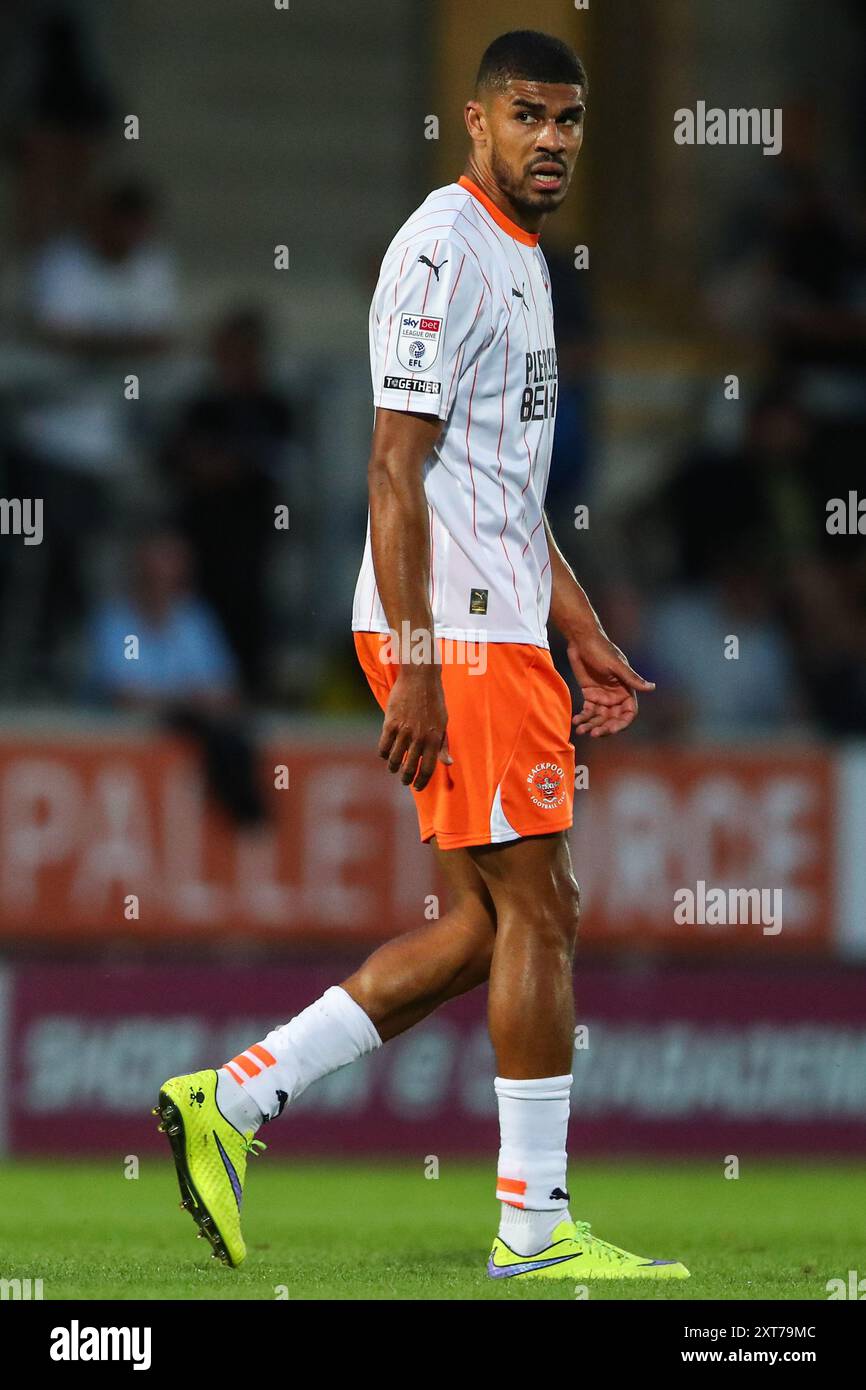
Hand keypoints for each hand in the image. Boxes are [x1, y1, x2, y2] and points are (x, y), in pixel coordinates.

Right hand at [378, 666, 451, 788]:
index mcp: (435, 738)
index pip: (429, 768)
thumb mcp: (443, 722)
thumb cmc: (433, 700)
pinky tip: (386, 754)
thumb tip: (448, 763)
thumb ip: (443, 744)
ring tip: (394, 768)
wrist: (420, 677)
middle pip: (410, 768)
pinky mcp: (390, 723)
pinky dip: (383, 754)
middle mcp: (419, 737)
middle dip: (407, 778)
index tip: (418, 786)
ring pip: (394, 759)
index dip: (422, 781)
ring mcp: (404, 731)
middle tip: (405, 781)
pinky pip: (383, 746)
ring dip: (393, 767)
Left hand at [567, 630, 654, 737]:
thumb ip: (631, 678)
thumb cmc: (601, 649)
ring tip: (580, 730)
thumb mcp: (616, 665)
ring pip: (599, 717)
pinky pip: (587, 711)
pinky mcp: (590, 694)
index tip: (611, 730)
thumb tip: (652, 688)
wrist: (581, 639)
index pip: (628, 713)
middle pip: (612, 719)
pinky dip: (582, 717)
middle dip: (604, 727)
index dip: (621, 723)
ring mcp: (603, 696)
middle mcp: (616, 695)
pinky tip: (576, 722)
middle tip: (593, 733)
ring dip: (591, 725)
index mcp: (626, 689)